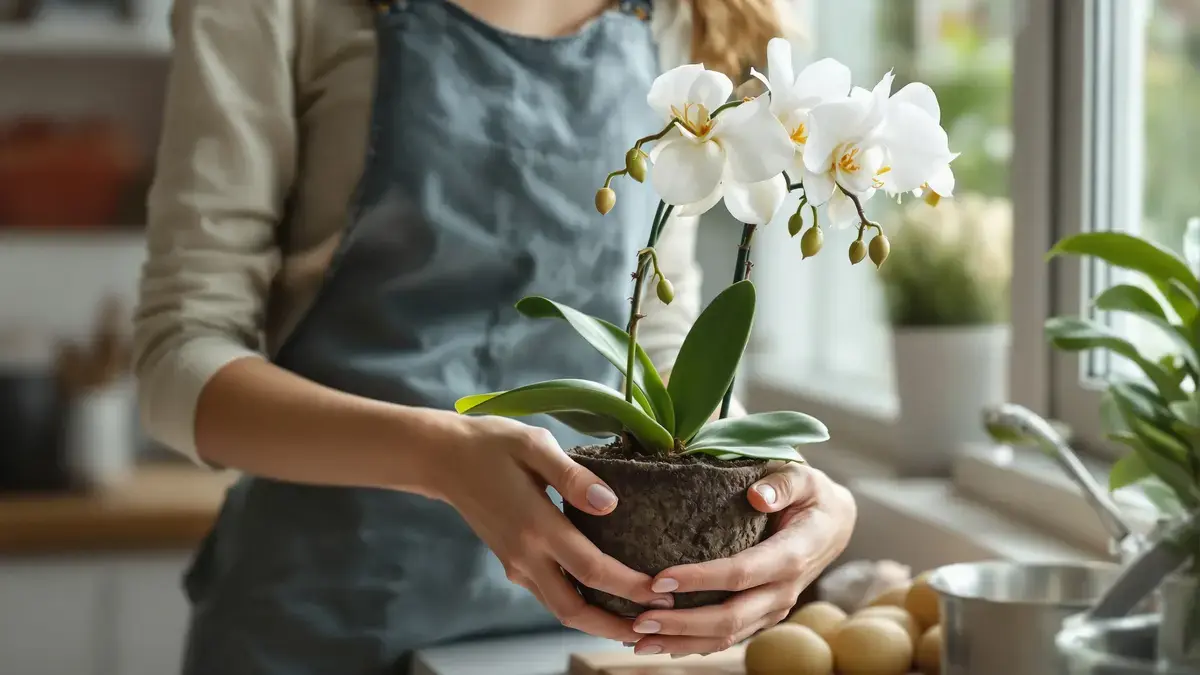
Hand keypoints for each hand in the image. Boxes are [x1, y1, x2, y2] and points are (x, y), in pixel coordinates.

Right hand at [431, 415, 673, 640]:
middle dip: (615, 625)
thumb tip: (611, 502)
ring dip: (597, 622)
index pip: (592, 569)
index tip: (662, 592)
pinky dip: (578, 607)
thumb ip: (573, 475)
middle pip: (574, 610)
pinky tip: (601, 600)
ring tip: (634, 623)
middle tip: (654, 628)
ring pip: (559, 610)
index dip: (629, 586)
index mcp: (535, 525)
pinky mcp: (510, 563)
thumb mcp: (534, 444)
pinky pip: (548, 596)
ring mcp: (515, 563)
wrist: (443, 458)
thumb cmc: (491, 444)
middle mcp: (525, 555)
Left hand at [627, 463, 855, 655]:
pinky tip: (661, 642)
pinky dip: (693, 643)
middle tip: (639, 620)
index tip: (659, 580)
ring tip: (639, 639)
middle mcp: (783, 590)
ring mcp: (773, 608)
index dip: (700, 580)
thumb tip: (757, 496)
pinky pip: (728, 637)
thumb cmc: (811, 496)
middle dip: (681, 623)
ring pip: (727, 636)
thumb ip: (782, 484)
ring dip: (681, 641)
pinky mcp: (763, 615)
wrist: (834, 525)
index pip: (741, 573)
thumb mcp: (804, 478)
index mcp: (791, 555)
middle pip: (730, 617)